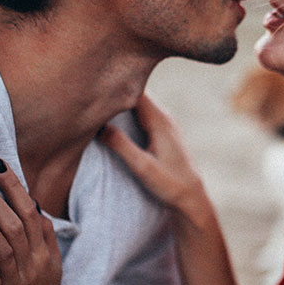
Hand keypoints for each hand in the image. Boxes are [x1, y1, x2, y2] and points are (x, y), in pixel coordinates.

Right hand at [101, 94, 206, 217]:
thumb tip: (98, 126)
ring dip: (122, 103)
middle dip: (116, 93)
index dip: (116, 87)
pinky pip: (143, 114)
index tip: (94, 89)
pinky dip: (129, 113)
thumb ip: (120, 144)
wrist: (192, 197)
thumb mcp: (142, 166)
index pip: (135, 91)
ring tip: (99, 105)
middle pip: (136, 93)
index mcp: (159, 120)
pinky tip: (115, 119)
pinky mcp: (164, 132)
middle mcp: (164, 117)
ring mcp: (165, 123)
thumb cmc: (170, 183)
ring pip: (139, 104)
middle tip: (91, 95)